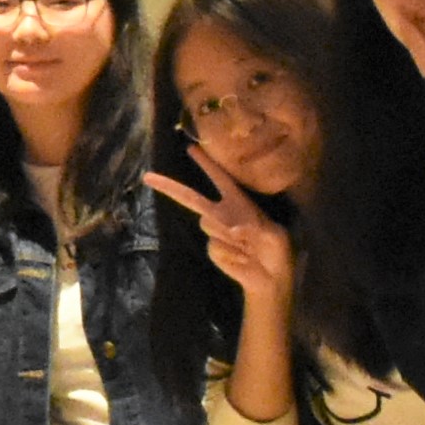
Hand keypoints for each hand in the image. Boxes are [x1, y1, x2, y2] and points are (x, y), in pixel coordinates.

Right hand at [141, 161, 292, 307]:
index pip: (220, 178)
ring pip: (208, 224)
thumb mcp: (274, 234)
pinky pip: (214, 246)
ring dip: (230, 236)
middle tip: (148, 177)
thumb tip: (232, 230)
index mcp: (238, 202)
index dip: (206, 163)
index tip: (191, 147)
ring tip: (249, 247)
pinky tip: (243, 259)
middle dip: (169, 187)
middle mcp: (222, 213)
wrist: (270, 277)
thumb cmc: (276, 249)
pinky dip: (231, 253)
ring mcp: (215, 232)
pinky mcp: (213, 250)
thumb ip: (256, 229)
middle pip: (190, 197)